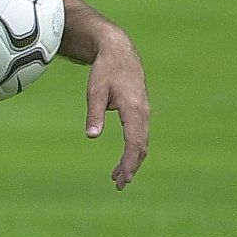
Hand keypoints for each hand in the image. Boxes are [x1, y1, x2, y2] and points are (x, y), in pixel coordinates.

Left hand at [84, 33, 149, 189]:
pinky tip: (122, 160)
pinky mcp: (141, 111)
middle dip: (131, 167)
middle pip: (141, 147)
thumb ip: (94, 114)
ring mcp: (144, 112)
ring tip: (117, 178)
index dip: (129, 162)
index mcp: (134, 109)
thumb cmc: (105, 71)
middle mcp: (143, 112)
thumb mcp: (95, 91)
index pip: (134, 142)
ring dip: (132, 161)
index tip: (123, 179)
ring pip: (142, 143)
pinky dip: (133, 150)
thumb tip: (92, 136)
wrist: (119, 51)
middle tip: (119, 185)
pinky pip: (140, 135)